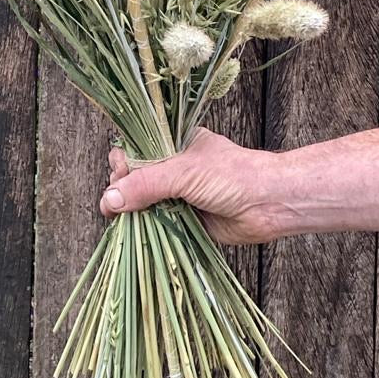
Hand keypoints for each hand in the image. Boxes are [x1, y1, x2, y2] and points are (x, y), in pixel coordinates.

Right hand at [99, 126, 281, 244]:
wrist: (268, 204)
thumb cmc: (232, 176)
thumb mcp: (184, 172)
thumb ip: (146, 184)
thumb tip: (109, 198)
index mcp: (174, 145)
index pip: (136, 150)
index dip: (122, 163)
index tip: (118, 175)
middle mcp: (173, 168)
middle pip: (134, 178)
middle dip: (122, 189)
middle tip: (118, 202)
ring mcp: (178, 195)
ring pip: (143, 203)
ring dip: (131, 212)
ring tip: (120, 220)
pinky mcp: (184, 220)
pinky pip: (157, 224)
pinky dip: (145, 229)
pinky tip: (133, 232)